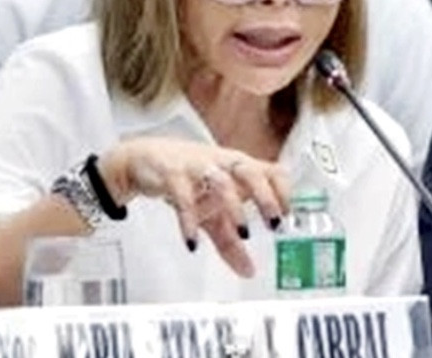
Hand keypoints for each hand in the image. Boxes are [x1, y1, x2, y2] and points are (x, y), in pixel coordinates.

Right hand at [97, 137, 289, 276]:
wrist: (143, 160)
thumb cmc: (189, 181)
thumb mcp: (212, 213)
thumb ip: (230, 241)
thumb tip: (249, 272)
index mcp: (238, 169)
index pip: (271, 170)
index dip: (284, 191)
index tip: (288, 217)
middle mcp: (222, 164)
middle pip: (250, 171)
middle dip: (266, 196)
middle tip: (275, 224)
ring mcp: (197, 166)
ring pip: (220, 180)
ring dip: (234, 206)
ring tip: (243, 234)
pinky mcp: (171, 173)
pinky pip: (182, 195)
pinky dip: (189, 220)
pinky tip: (192, 242)